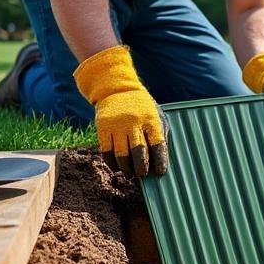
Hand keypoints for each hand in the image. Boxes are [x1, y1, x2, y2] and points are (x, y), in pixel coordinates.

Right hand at [73, 45, 168, 176]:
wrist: (116, 88)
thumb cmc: (141, 107)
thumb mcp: (156, 114)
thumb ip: (160, 134)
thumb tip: (160, 160)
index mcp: (151, 119)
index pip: (157, 144)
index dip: (160, 161)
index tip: (160, 172)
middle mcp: (134, 122)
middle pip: (139, 152)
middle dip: (142, 168)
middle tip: (143, 175)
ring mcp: (117, 125)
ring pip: (122, 155)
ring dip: (127, 169)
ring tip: (130, 174)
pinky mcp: (103, 128)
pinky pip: (107, 152)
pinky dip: (112, 163)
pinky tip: (117, 167)